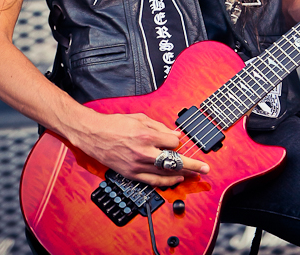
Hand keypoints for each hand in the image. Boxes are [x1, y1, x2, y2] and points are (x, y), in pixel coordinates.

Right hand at [71, 110, 209, 186]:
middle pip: (174, 161)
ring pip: (166, 173)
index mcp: (146, 135)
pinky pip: (153, 182)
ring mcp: (137, 165)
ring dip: (183, 174)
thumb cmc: (115, 124)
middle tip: (205, 168)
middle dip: (192, 165)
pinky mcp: (131, 174)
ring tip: (195, 174)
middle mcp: (143, 152)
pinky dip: (167, 182)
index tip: (178, 141)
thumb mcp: (140, 118)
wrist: (94, 135)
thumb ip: (159, 127)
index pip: (172, 142)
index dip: (177, 142)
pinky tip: (176, 180)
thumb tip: (175, 136)